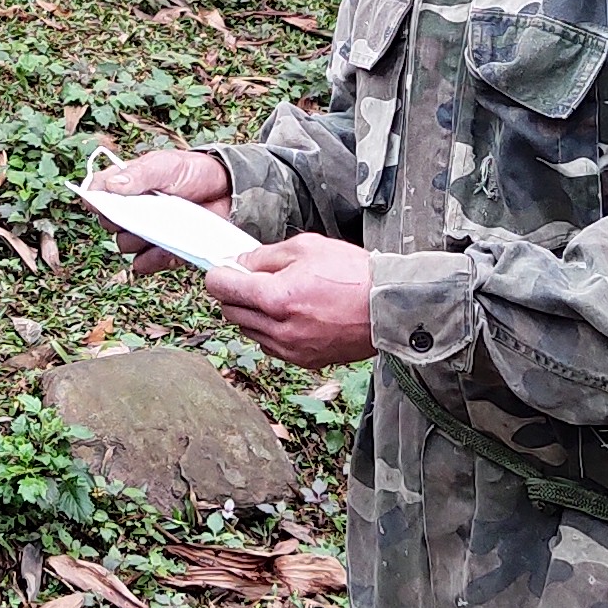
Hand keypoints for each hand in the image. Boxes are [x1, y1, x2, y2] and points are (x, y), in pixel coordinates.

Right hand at [86, 148, 231, 274]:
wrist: (226, 189)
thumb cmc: (192, 171)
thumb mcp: (165, 166)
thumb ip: (139, 175)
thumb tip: (111, 185)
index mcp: (124, 184)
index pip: (95, 193)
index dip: (95, 200)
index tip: (100, 203)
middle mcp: (130, 209)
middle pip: (108, 224)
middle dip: (122, 221)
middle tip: (143, 210)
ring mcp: (145, 232)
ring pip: (125, 245)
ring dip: (138, 240)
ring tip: (160, 227)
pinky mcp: (162, 251)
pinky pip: (144, 263)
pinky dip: (152, 260)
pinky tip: (166, 248)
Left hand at [203, 233, 375, 368]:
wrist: (388, 306)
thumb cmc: (354, 274)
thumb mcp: (306, 247)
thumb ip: (265, 256)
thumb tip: (240, 263)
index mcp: (276, 297)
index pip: (222, 288)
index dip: (218, 275)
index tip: (222, 271)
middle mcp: (279, 328)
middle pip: (230, 311)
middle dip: (235, 294)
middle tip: (252, 280)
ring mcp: (291, 349)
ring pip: (248, 331)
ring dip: (253, 314)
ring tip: (278, 297)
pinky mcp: (304, 360)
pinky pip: (270, 346)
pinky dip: (271, 331)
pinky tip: (290, 316)